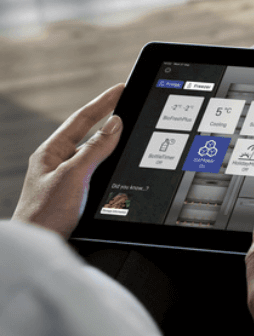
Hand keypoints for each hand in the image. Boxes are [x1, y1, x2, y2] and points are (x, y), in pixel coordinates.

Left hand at [12, 84, 123, 239]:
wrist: (41, 246)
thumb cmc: (46, 214)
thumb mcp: (74, 175)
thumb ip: (95, 149)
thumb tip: (114, 124)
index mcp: (51, 152)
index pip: (82, 119)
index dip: (103, 102)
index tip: (121, 88)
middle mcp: (58, 163)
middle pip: (89, 133)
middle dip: (109, 117)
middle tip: (128, 102)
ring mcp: (67, 179)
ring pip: (95, 154)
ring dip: (112, 143)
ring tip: (130, 129)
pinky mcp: (76, 195)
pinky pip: (98, 172)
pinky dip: (111, 164)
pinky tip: (121, 164)